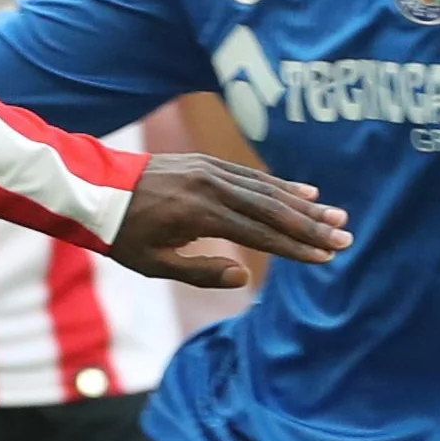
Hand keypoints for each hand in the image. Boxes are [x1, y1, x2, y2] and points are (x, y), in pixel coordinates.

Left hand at [109, 153, 348, 290]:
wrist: (94, 189)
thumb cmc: (123, 235)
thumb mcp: (154, 265)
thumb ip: (201, 272)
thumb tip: (245, 277)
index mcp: (200, 215)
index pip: (259, 234)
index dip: (295, 247)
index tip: (325, 257)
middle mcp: (211, 188)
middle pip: (272, 209)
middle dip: (311, 226)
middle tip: (345, 238)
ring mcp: (210, 171)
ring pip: (266, 189)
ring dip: (304, 204)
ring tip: (335, 217)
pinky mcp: (207, 163)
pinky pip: (251, 175)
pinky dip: (280, 185)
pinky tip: (305, 193)